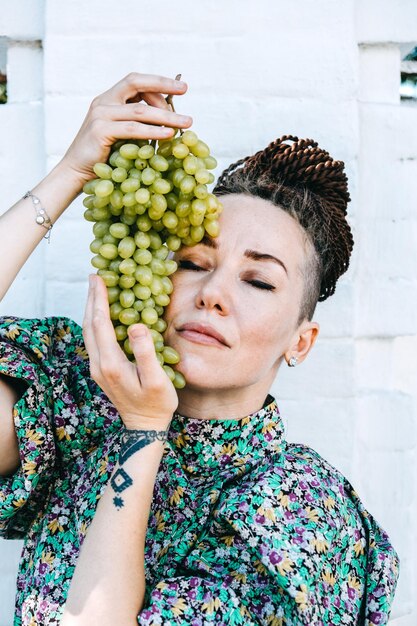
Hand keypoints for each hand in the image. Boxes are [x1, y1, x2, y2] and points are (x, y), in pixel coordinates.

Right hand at [60, 72, 192, 190]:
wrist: (77, 173)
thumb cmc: (103, 157)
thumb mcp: (123, 134)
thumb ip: (139, 123)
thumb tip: (171, 121)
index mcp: (109, 99)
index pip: (135, 82)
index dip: (158, 82)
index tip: (180, 88)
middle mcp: (103, 102)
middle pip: (136, 84)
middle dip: (163, 86)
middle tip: (185, 90)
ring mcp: (100, 115)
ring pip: (139, 110)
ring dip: (166, 115)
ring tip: (186, 122)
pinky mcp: (100, 131)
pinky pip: (133, 129)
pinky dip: (153, 131)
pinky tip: (169, 134)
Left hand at [83, 273, 177, 429]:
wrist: (144, 427)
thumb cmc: (157, 403)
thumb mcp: (157, 379)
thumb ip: (145, 352)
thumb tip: (136, 326)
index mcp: (111, 363)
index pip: (100, 323)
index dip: (99, 299)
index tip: (99, 278)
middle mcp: (99, 364)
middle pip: (89, 325)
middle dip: (91, 299)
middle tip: (95, 276)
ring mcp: (98, 369)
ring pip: (89, 332)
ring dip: (91, 309)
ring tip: (96, 290)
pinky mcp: (102, 371)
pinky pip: (94, 340)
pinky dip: (95, 322)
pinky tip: (102, 315)